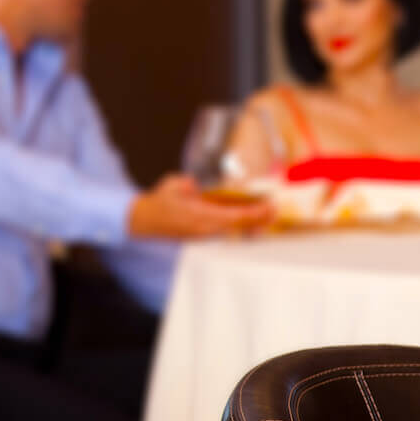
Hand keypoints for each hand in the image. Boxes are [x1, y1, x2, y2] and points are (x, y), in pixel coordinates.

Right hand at [127, 174, 273, 238]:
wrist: (144, 221)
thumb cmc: (159, 201)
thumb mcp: (173, 185)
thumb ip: (188, 184)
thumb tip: (196, 185)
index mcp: (198, 216)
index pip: (232, 216)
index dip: (252, 213)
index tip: (267, 207)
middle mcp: (204, 229)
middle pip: (238, 225)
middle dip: (258, 219)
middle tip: (275, 210)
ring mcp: (204, 235)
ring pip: (234, 230)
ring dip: (252, 223)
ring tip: (269, 215)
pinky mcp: (203, 236)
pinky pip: (227, 231)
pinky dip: (241, 226)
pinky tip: (253, 222)